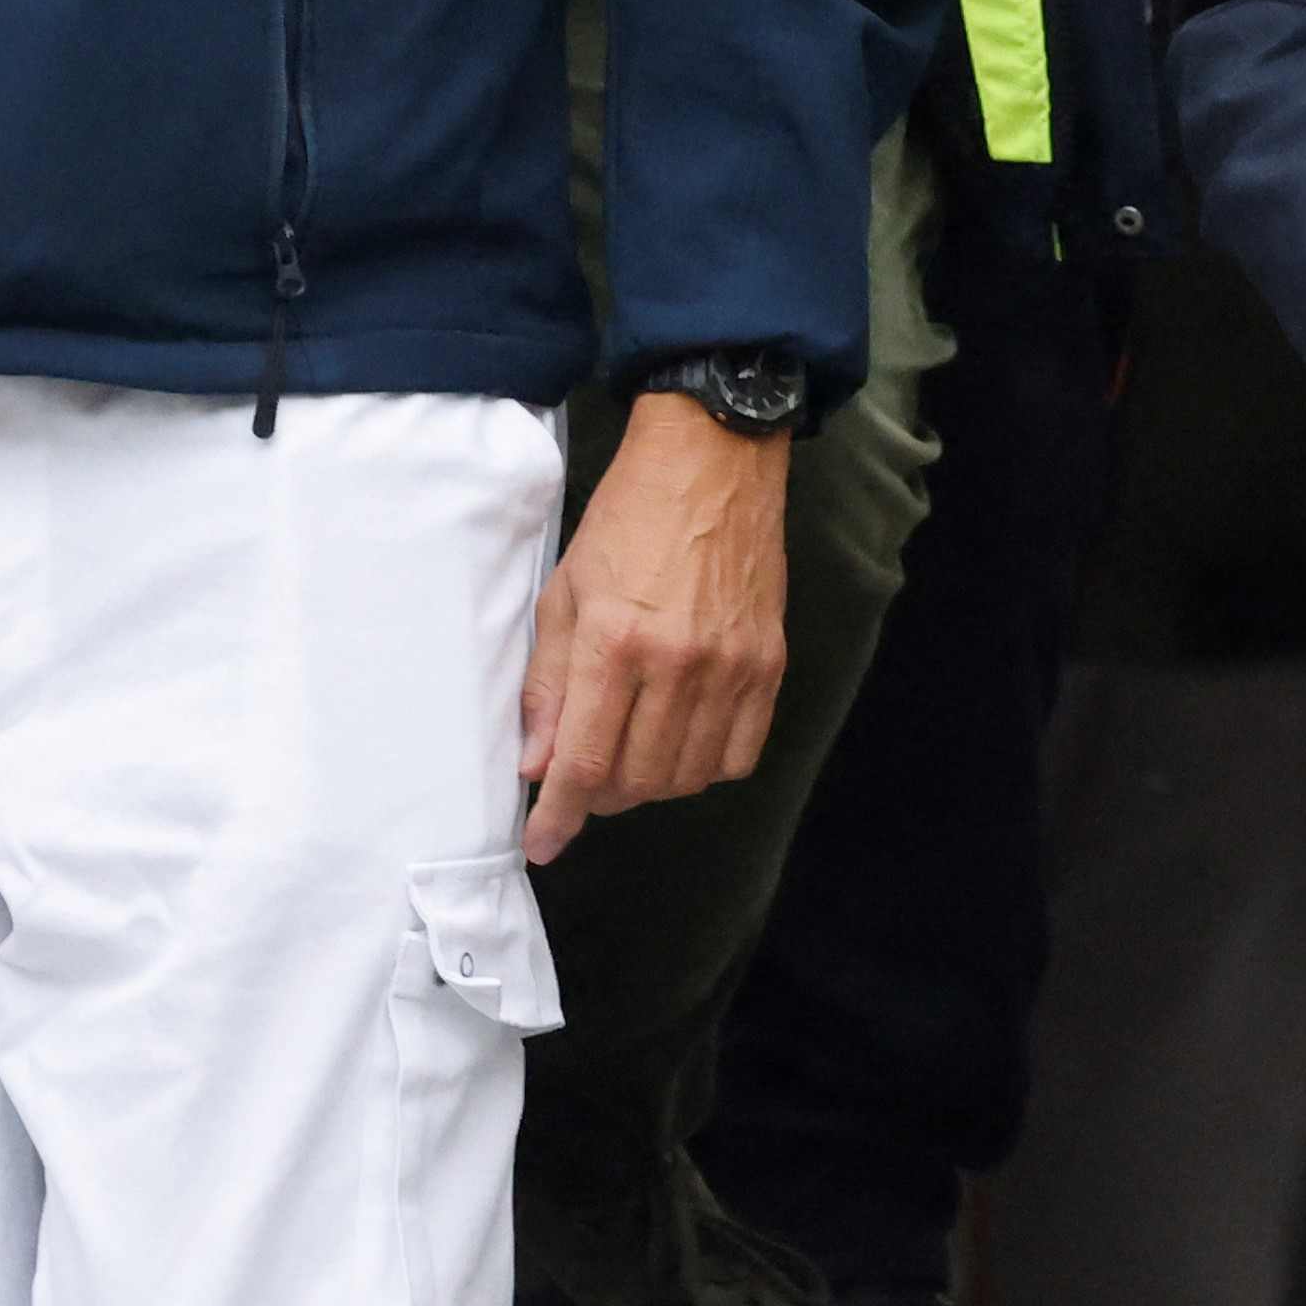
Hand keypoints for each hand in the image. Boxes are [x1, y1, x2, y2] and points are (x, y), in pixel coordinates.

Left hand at [519, 393, 792, 861]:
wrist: (712, 461)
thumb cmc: (627, 519)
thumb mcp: (565, 591)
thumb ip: (549, 684)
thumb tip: (537, 766)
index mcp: (615, 642)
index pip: (585, 763)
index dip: (560, 816)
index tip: (543, 845)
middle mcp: (678, 664)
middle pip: (636, 780)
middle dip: (599, 797)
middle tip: (582, 778)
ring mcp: (731, 667)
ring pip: (686, 776)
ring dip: (648, 785)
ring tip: (628, 756)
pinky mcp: (767, 663)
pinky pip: (739, 754)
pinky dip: (703, 766)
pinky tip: (679, 743)